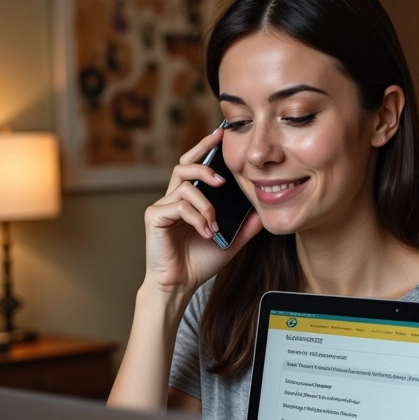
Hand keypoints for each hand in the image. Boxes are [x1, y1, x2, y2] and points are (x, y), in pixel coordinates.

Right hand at [142, 127, 262, 298]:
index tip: (221, 134)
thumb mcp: (230, 241)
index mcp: (189, 200)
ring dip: (206, 204)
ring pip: (185, 185)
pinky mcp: (155, 216)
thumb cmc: (199, 262)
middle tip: (222, 167)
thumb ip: (245, 226)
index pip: (195, 166)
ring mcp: (162, 206)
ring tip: (214, 224)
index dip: (206, 148)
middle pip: (185, 164)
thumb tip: (264, 210)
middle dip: (204, 158)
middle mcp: (173, 198)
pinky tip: (205, 232)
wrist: (180, 285)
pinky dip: (197, 217)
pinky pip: (179, 205)